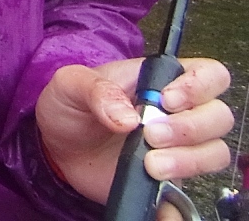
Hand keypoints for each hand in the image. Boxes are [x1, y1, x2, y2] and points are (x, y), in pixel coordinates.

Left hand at [35, 57, 232, 207]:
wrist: (58, 147)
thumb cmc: (70, 106)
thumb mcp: (69, 84)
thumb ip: (95, 90)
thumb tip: (127, 118)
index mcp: (159, 80)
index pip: (208, 74)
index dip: (199, 86)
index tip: (166, 101)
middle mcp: (178, 113)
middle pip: (219, 116)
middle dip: (190, 127)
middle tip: (151, 135)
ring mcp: (178, 147)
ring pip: (215, 152)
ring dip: (189, 160)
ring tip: (150, 164)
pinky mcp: (170, 179)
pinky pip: (189, 194)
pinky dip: (178, 202)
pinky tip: (155, 195)